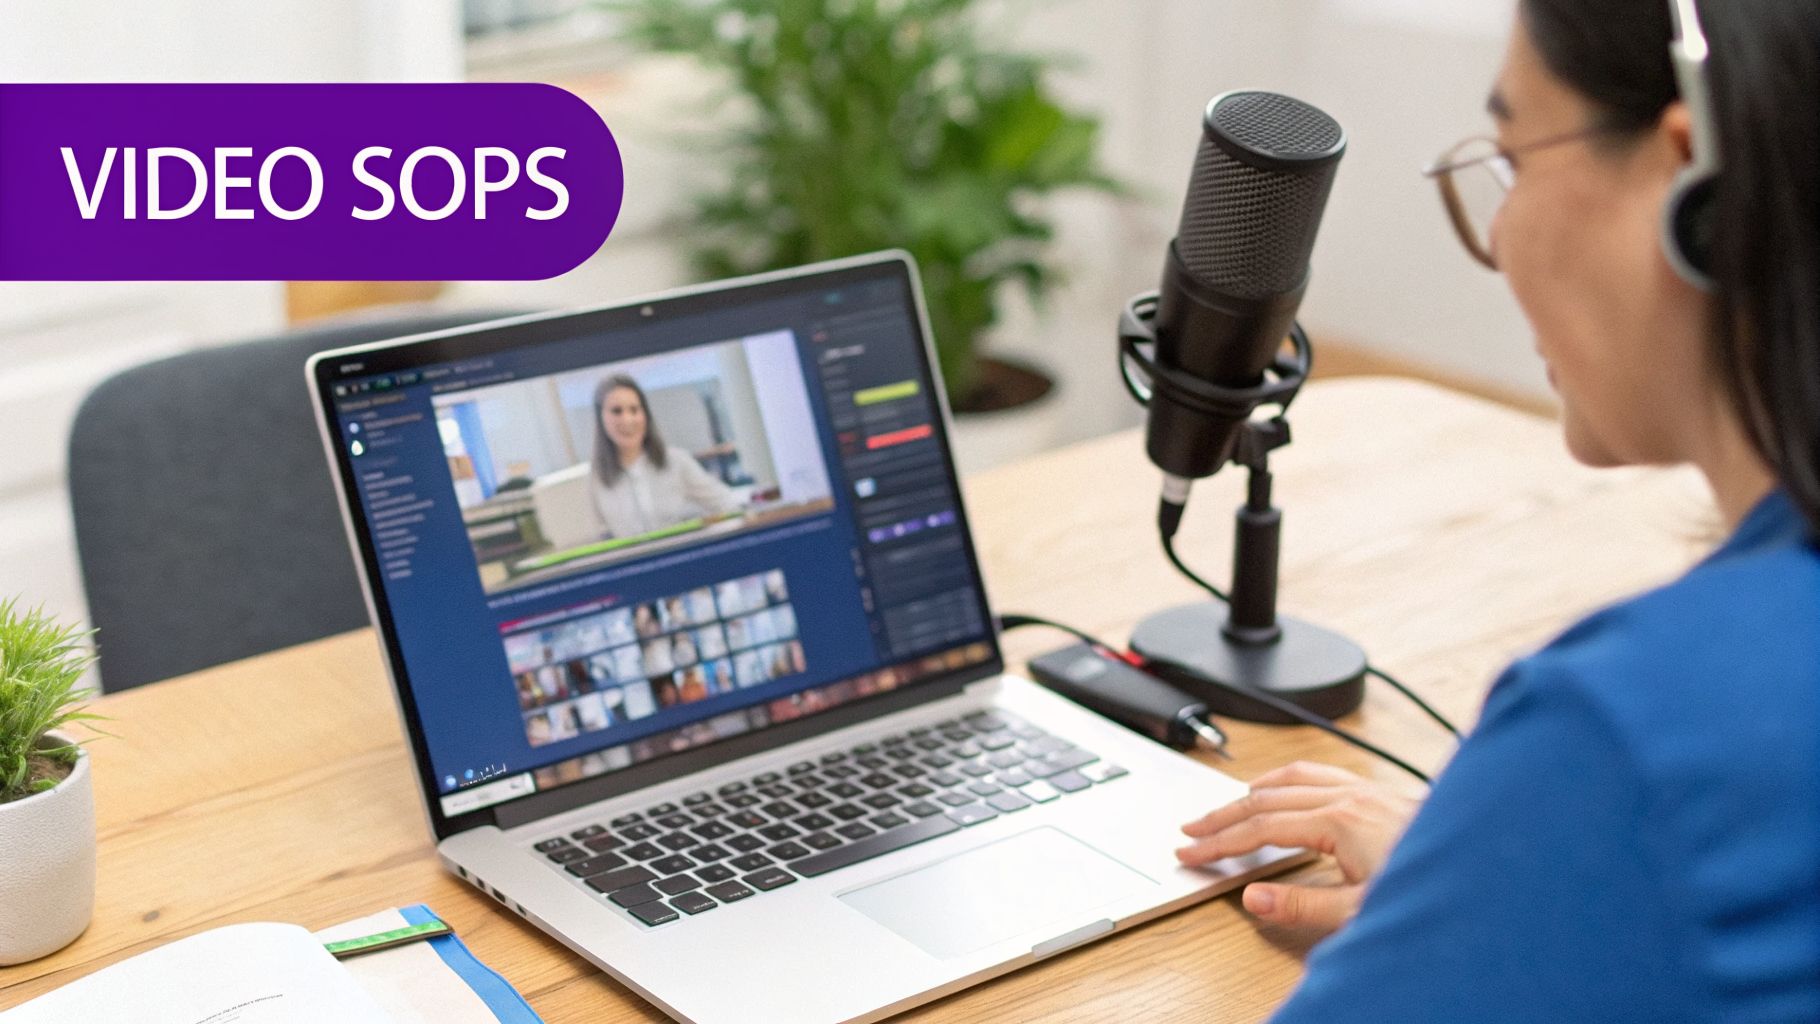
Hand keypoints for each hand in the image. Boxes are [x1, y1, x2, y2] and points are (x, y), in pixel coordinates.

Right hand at [1177, 761, 1422, 935]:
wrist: (1493, 866)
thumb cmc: (1433, 889)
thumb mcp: (1363, 911)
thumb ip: (1303, 905)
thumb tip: (1253, 898)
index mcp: (1339, 822)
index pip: (1260, 828)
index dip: (1220, 841)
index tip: (1190, 851)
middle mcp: (1350, 797)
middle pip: (1266, 797)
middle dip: (1223, 815)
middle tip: (1191, 829)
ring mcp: (1366, 790)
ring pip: (1292, 778)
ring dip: (1251, 791)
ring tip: (1226, 805)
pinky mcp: (1381, 793)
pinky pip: (1320, 773)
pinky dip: (1287, 780)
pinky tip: (1285, 788)